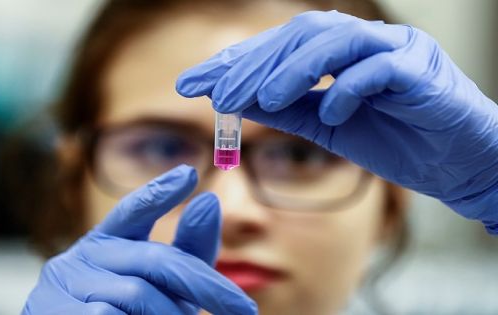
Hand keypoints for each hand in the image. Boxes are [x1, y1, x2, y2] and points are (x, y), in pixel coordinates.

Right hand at [23, 165, 256, 314]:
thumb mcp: (165, 287)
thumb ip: (188, 251)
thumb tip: (209, 201)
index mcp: (107, 243)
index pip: (132, 211)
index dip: (159, 192)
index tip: (188, 174)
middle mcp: (82, 255)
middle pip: (155, 259)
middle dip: (205, 285)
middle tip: (244, 308)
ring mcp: (62, 283)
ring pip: (137, 294)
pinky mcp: (50, 310)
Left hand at [176, 11, 497, 233]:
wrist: (458, 164)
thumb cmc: (397, 141)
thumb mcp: (328, 127)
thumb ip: (287, 109)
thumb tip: (236, 100)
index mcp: (339, 54)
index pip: (278, 48)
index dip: (234, 62)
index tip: (192, 84)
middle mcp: (364, 42)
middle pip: (300, 36)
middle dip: (254, 63)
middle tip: (216, 91)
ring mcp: (395, 50)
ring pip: (337, 40)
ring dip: (294, 68)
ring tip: (264, 98)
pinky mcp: (422, 71)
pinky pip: (380, 69)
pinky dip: (350, 88)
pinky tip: (332, 113)